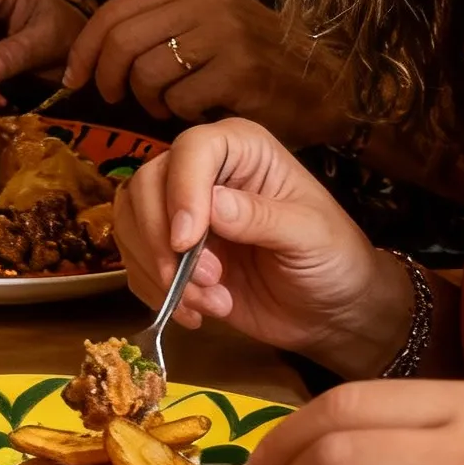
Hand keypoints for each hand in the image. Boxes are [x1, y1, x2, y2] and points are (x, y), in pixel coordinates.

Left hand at [62, 0, 347, 143]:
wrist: (327, 87)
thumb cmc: (256, 63)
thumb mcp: (206, 26)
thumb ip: (157, 27)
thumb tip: (90, 49)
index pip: (114, 11)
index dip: (84, 48)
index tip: (73, 77)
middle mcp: (208, 0)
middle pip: (122, 42)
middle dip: (107, 79)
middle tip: (115, 99)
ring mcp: (227, 33)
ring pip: (146, 74)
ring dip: (148, 101)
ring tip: (169, 105)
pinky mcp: (241, 71)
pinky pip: (179, 101)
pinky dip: (181, 116)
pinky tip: (201, 112)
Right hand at [113, 117, 409, 376]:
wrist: (328, 312)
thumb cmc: (333, 261)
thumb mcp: (311, 236)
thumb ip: (263, 218)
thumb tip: (213, 204)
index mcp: (242, 151)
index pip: (193, 150)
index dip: (182, 191)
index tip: (187, 240)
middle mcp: (203, 173)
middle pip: (146, 184)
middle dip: (163, 240)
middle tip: (208, 280)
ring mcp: (180, 213)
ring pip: (130, 224)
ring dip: (160, 271)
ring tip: (211, 304)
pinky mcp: (167, 253)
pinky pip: (134, 264)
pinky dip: (156, 293)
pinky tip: (195, 314)